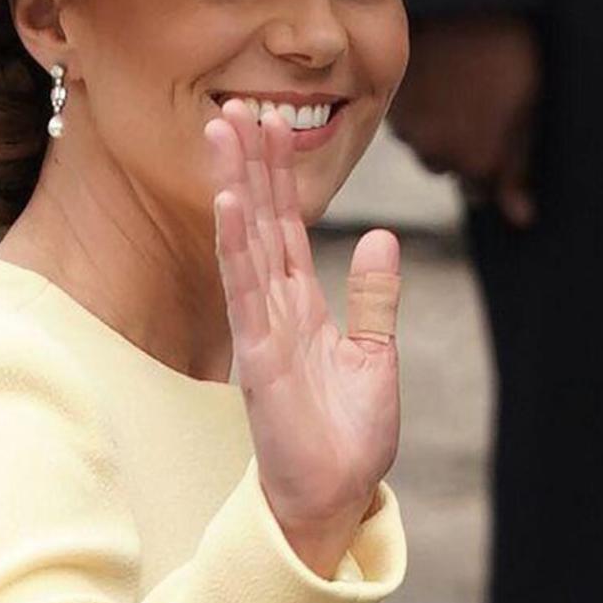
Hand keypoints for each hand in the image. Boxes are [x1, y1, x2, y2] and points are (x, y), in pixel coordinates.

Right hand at [205, 99, 401, 574]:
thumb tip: (381, 236)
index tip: (268, 123)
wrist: (336, 496)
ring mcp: (263, 330)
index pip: (285, 227)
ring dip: (234, 186)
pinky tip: (231, 203)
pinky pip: (245, 291)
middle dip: (246, 164)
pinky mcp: (261, 357)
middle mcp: (273, 310)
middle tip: (231, 106)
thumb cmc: (348, 437)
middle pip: (258, 222)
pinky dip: (238, 245)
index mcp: (300, 307)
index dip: (277, 175)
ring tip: (222, 131)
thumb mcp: (374, 356)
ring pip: (245, 243)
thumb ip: (373, 296)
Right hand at [388, 12, 540, 226]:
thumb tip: (520, 218)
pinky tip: (440, 81)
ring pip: (430, 147)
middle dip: (467, 149)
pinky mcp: (392, 106)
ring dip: (443, 130)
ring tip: (461, 89)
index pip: (486, 191)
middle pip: (454, 170)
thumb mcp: (528, 107)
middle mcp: (437, 156)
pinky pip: (410, 124)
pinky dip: (423, 111)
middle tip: (484, 106)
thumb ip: (520, 167)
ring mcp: (410, 132)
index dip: (498, 166)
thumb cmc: (504, 49)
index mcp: (477, 161)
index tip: (505, 136)